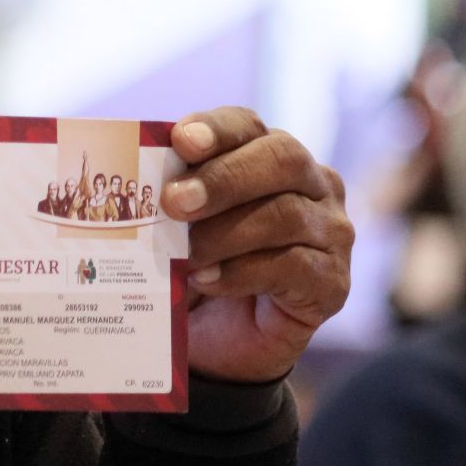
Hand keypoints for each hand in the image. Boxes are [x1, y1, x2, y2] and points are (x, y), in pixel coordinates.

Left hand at [163, 108, 352, 382]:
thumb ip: (169, 195)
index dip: (216, 129)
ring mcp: (331, 232)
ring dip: (226, 234)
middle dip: (223, 179)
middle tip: (174, 202)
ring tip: (183, 254)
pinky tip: (207, 280)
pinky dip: (243, 272)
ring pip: (286, 215)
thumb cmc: (197, 264)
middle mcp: (312, 184)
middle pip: (281, 159)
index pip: (248, 125)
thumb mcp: (178, 226)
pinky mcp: (333, 282)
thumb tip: (133, 178)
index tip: (181, 140)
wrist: (217, 339)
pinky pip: (294, 266)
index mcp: (269, 154)